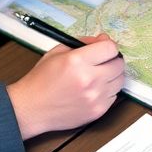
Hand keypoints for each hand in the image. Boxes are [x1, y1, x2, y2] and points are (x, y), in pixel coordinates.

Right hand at [7, 34, 124, 138]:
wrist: (31, 108)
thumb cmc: (41, 80)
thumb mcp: (57, 52)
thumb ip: (83, 43)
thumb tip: (102, 40)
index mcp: (77, 61)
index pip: (110, 48)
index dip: (107, 45)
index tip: (103, 47)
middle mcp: (89, 79)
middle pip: (119, 64)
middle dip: (111, 59)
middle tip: (102, 61)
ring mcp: (95, 97)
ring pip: (120, 81)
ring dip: (112, 76)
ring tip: (97, 76)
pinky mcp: (98, 111)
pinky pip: (114, 96)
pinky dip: (107, 91)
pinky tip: (93, 90)